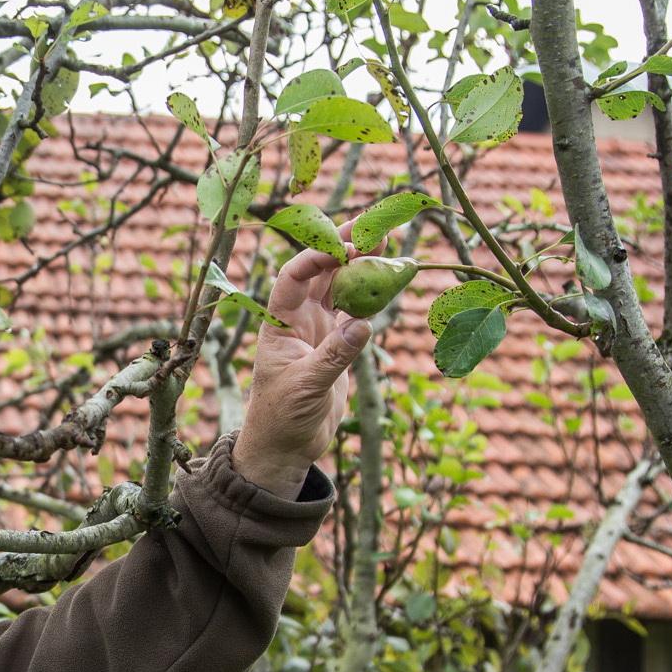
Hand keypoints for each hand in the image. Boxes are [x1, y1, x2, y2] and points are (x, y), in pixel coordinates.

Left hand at [230, 244, 372, 497]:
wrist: (286, 446)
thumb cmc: (282, 417)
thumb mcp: (306, 387)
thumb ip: (334, 356)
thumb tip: (362, 324)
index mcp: (279, 323)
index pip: (293, 277)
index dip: (317, 257)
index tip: (345, 248)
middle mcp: (298, 320)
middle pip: (322, 273)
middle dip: (345, 248)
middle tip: (373, 225)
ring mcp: (319, 330)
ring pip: (342, 288)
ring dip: (362, 266)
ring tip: (388, 241)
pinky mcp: (338, 345)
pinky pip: (358, 312)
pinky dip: (373, 296)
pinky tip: (391, 278)